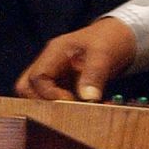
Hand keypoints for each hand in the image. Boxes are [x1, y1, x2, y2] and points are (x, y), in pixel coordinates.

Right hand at [16, 16, 137, 99]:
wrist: (122, 37)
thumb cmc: (111, 39)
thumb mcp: (104, 53)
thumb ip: (94, 74)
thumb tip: (88, 98)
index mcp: (54, 52)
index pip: (36, 77)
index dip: (49, 94)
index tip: (70, 101)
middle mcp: (50, 63)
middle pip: (26, 87)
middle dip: (41, 103)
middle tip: (64, 111)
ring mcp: (55, 73)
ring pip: (37, 94)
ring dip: (51, 106)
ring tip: (74, 112)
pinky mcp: (64, 83)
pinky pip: (53, 98)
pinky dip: (63, 107)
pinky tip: (82, 111)